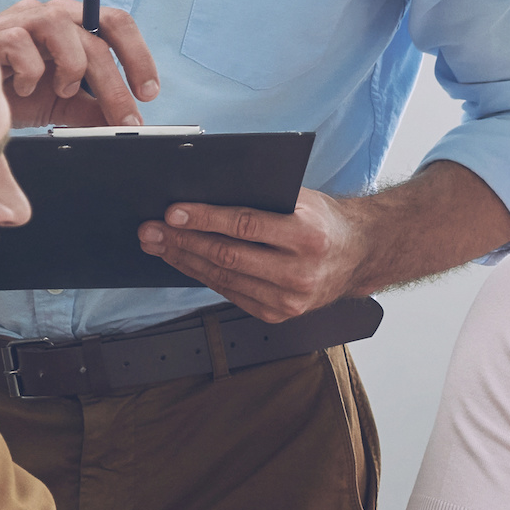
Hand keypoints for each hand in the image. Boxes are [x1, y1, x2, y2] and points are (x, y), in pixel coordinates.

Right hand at [0, 0, 158, 127]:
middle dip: (116, 85)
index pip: (116, 23)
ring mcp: (21, 19)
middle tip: (127, 121)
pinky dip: (31, 73)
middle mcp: (51, 14)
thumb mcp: (66, 104)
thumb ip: (95, 108)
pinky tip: (23, 87)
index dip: (138, 55)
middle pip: (97, 37)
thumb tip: (128, 122)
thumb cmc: (17, 93)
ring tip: (63, 92)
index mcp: (73, 24)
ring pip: (65, 32)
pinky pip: (22, 45)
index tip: (149, 92)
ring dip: (73, 70)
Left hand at [140, 187, 363, 322]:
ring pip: (223, 278)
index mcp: (308, 235)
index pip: (245, 225)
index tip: (172, 212)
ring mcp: (290, 299)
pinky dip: (204, 276)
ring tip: (159, 245)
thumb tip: (203, 195)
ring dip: (185, 260)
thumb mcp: (303, 200)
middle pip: (227, 255)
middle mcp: (300, 271)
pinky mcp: (280, 314)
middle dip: (183, 241)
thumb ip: (262, 198)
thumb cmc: (325, 222)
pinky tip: (186, 262)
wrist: (358, 255)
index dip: (204, 219)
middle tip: (151, 230)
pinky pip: (231, 293)